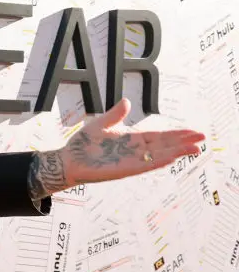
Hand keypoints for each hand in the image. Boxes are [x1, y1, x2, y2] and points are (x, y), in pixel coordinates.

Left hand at [28, 98, 205, 198]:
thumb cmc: (83, 144)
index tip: (193, 132)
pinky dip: (157, 161)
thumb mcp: (101, 124)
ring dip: (176, 153)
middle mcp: (135, 150)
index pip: (159, 136)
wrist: (68, 159)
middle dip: (183, 142)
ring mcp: (131, 161)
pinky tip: (171, 158)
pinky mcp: (123, 170)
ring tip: (195, 149)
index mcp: (132, 139)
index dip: (176, 134)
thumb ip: (115, 114)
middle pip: (164, 146)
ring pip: (158, 156)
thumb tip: (127, 101)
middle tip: (202, 139)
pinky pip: (144, 165)